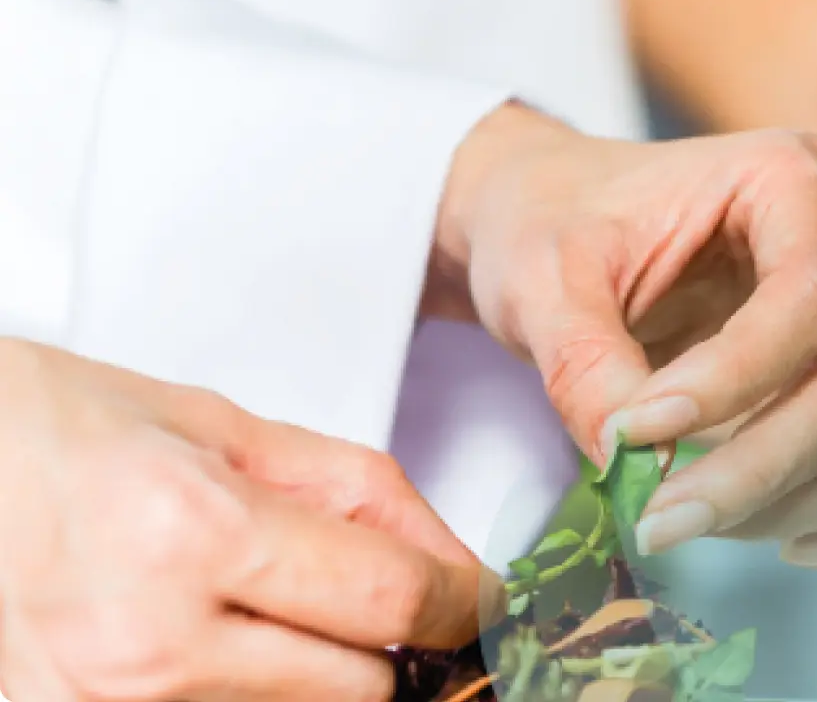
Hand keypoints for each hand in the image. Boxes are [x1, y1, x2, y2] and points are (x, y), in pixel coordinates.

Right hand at [0, 339, 491, 701]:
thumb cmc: (45, 431)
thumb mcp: (221, 428)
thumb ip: (359, 493)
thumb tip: (455, 562)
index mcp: (192, 533)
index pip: (394, 600)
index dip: (464, 603)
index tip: (483, 601)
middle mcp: (147, 642)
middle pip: (360, 689)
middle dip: (384, 646)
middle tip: (354, 602)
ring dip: (307, 677)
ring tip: (252, 610)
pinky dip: (243, 694)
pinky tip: (216, 648)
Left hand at [425, 105, 816, 569]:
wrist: (565, 234)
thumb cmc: (559, 227)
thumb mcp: (543, 278)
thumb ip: (584, 364)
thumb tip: (633, 466)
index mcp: (797, 180)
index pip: (812, 295)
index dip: (734, 381)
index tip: (635, 431)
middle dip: (754, 471)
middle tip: (653, 522)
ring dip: (798, 505)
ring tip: (693, 520)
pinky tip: (783, 543)